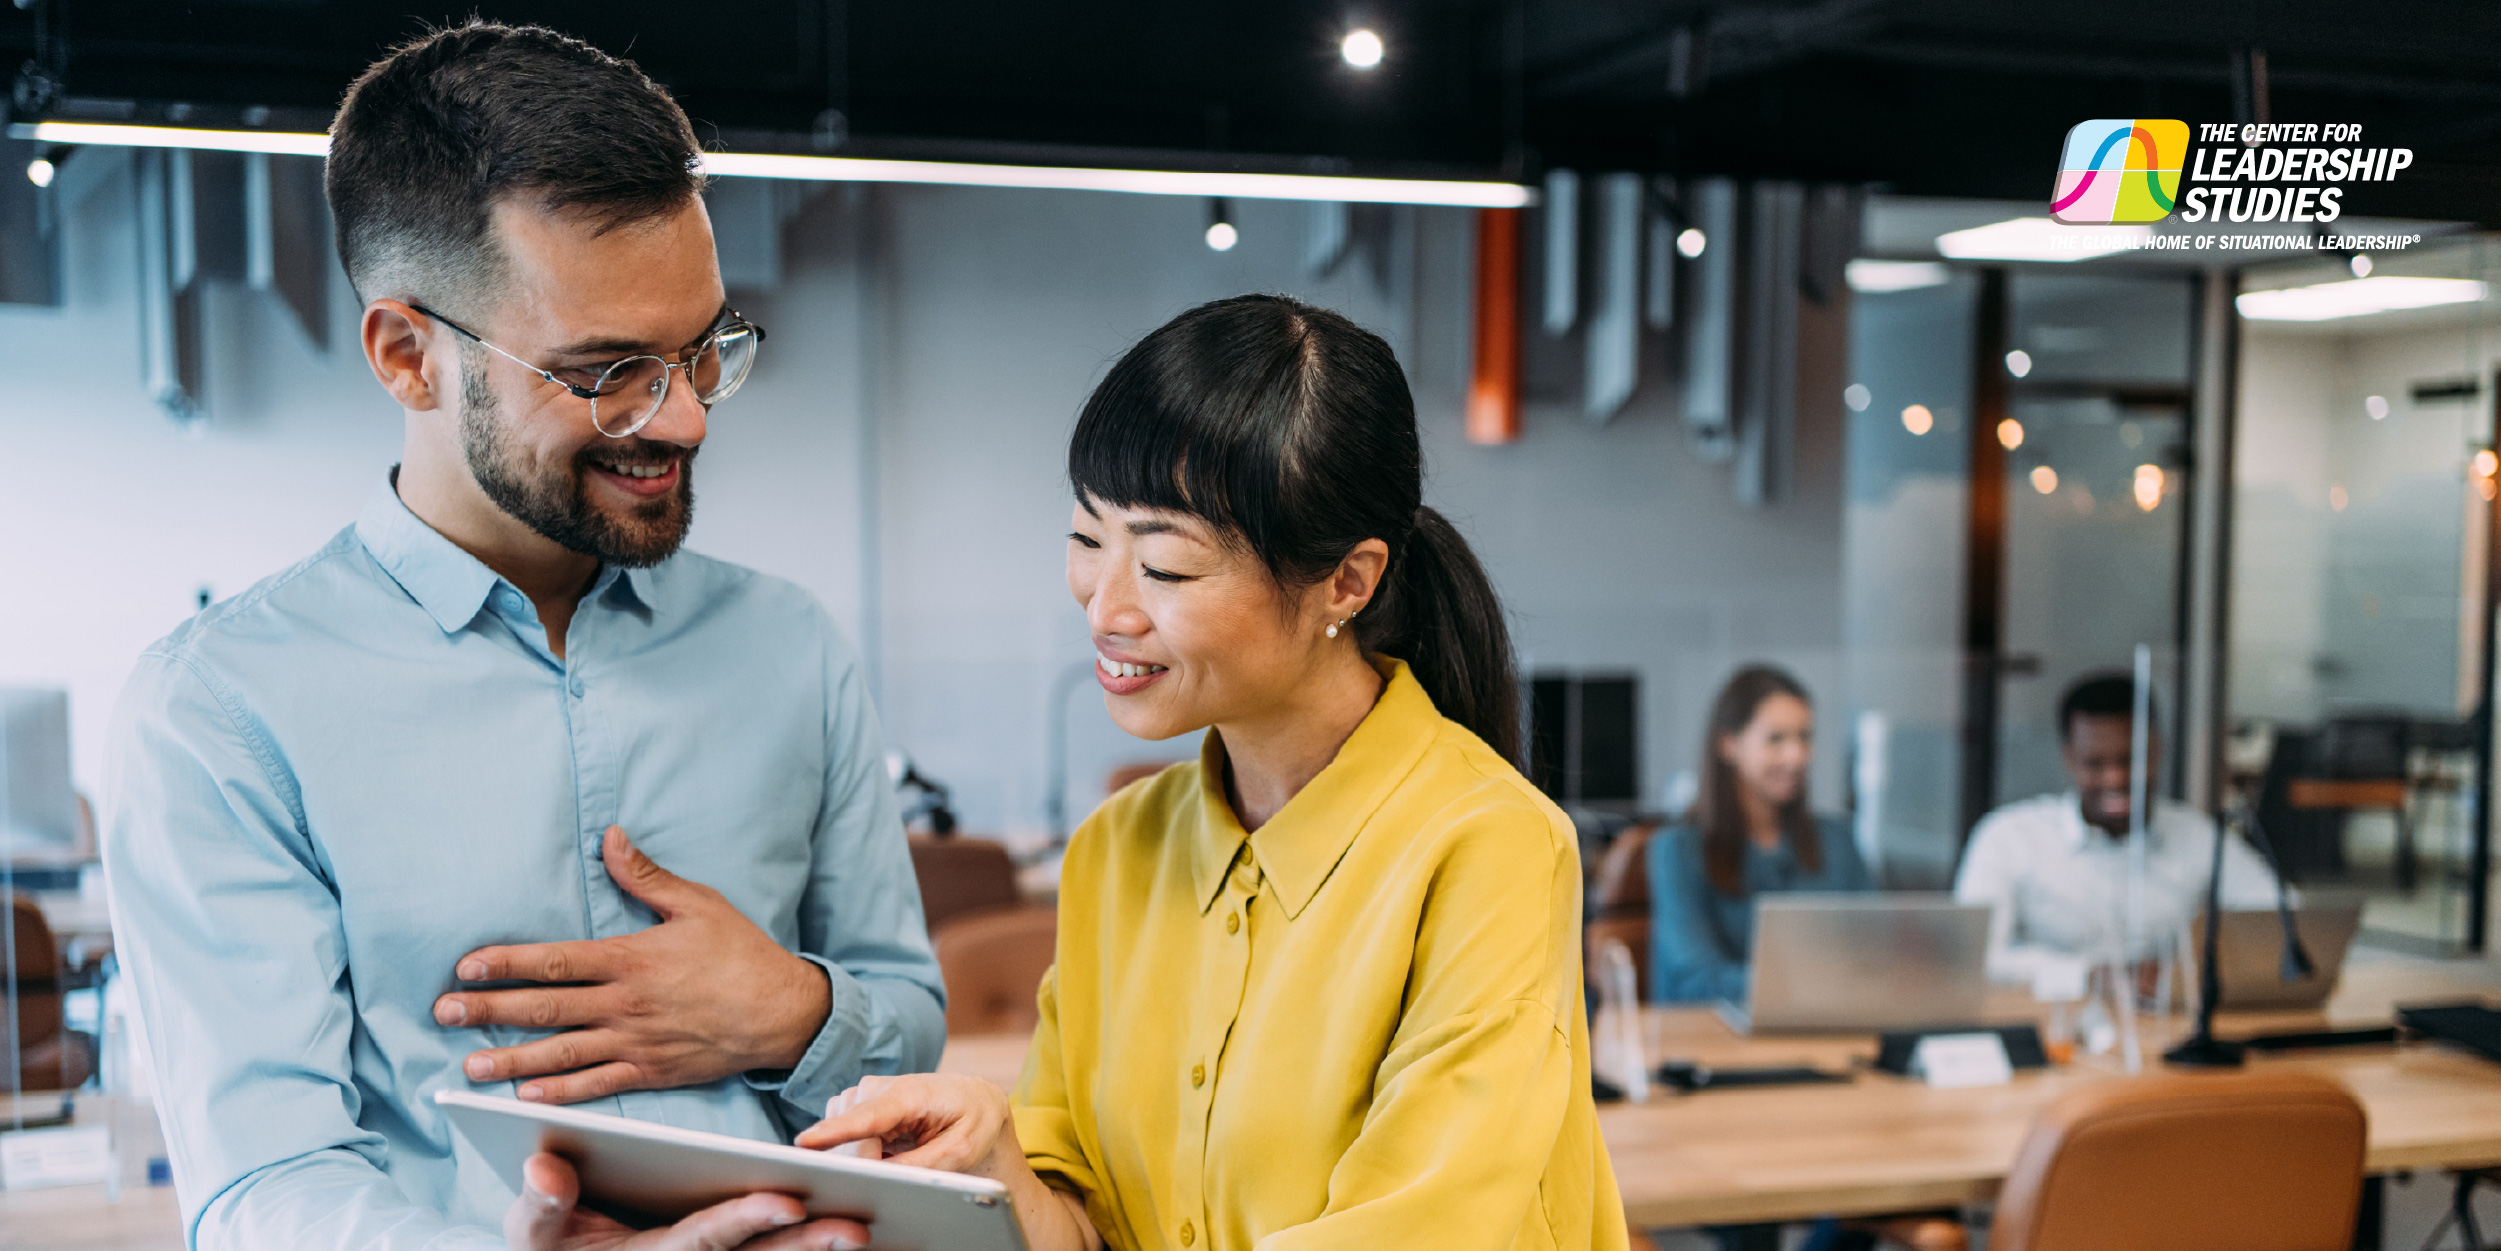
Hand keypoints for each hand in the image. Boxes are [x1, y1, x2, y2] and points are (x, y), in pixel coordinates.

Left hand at [437, 826, 831, 1102]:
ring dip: (510, 1060)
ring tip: (469, 1066)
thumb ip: (646, 876)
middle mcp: (624, 1005)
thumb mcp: (697, 903)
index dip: (505, 963)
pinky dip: (559, 1093)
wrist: (782, 1013)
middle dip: (488, 1011)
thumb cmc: (741, 953)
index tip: (465, 968)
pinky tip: (525, 1097)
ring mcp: (634, 1044)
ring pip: (560, 1054)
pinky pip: (596, 1087)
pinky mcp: (650, 1073)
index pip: (554, 961)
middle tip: (443, 1015)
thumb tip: (610, 837)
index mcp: (630, 959)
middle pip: (543, 1008)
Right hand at [504, 1151, 865, 1250]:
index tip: (786, 1199)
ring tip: (871, 1224)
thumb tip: (546, 1170)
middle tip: (857, 1227)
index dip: (744, 1219)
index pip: (703, 1239)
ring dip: (821, 1246)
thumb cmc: (550, 1239)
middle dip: (807, 1244)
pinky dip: (812, 1243)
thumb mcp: (532, 1229)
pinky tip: (862, 1224)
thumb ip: (540, 1205)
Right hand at [797, 1075, 1101, 1250]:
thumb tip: (880, 1178)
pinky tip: (882, 1152)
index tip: (805, 1144)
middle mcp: (878, 1088)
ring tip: (895, 1157)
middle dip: (857, 1163)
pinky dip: (853, 1150)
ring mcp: (863, 1095)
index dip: (834, 1131)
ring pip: (839, 1136)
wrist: (975, 1100)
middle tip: (885, 1178)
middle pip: (848, 1136)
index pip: (867, 1116)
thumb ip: (919, 1166)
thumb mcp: (960, 1150)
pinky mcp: (855, 1105)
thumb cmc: (973, 1121)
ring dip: (856, 1157)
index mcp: (910, 1093)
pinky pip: (839, 1135)